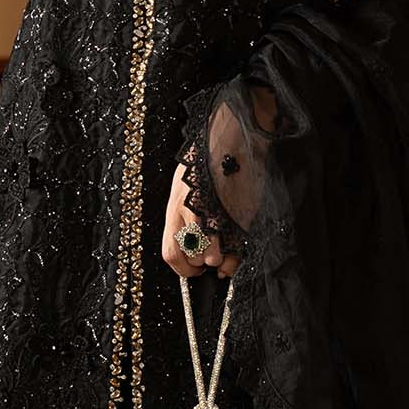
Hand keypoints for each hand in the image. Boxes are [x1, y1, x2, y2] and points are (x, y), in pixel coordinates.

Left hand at [162, 161, 238, 279]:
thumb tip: (205, 256)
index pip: (171, 253)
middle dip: (200, 266)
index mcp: (176, 205)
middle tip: (210, 261)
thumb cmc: (210, 161)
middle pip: (188, 257)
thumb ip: (191, 221)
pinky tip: (236, 240)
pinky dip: (235, 250)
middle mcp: (190, 210)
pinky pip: (234, 242)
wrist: (232, 137)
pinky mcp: (237, 211)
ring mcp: (213, 213)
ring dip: (217, 258)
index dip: (183, 269)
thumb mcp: (189, 187)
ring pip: (210, 255)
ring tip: (222, 249)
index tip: (194, 270)